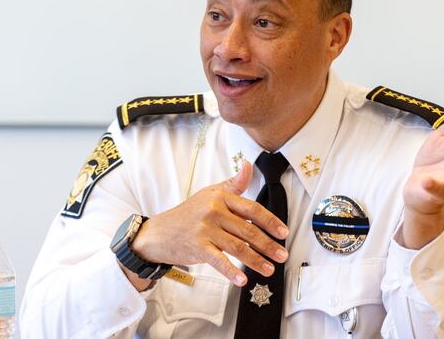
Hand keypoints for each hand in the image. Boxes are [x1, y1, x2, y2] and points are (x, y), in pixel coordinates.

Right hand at [129, 161, 288, 286]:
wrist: (159, 232)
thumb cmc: (188, 213)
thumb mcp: (210, 193)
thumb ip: (233, 183)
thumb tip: (249, 164)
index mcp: (220, 197)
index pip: (252, 209)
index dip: (270, 221)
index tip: (283, 232)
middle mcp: (214, 211)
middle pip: (248, 230)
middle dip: (268, 244)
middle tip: (282, 255)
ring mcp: (205, 230)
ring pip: (238, 247)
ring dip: (256, 260)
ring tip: (269, 269)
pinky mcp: (197, 247)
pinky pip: (219, 260)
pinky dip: (232, 271)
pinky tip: (242, 279)